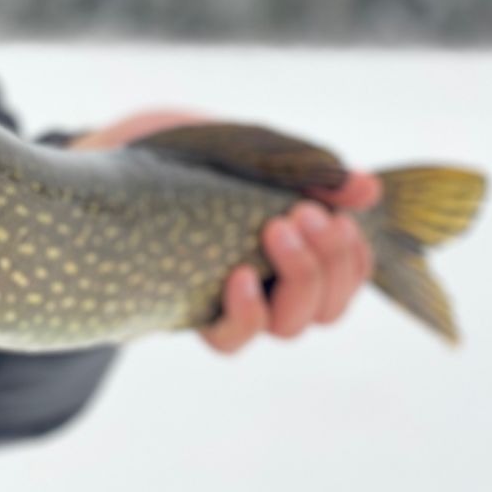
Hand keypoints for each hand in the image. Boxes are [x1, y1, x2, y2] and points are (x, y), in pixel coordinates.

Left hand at [73, 109, 380, 353]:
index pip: (348, 277)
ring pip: (289, 326)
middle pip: (326, 308)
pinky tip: (238, 275)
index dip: (355, 259)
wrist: (122, 153)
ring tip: (276, 229)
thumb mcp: (257, 152)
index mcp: (296, 248)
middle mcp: (269, 283)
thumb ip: (310, 172)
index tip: (339, 215)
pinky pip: (229, 338)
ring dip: (297, 281)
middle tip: (302, 215)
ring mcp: (230, 300)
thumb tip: (369, 189)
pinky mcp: (188, 310)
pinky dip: (245, 312)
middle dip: (327, 263)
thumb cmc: (197, 153)